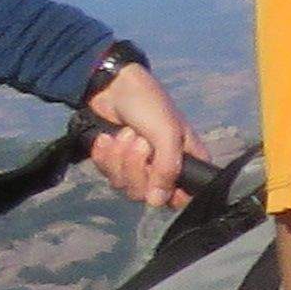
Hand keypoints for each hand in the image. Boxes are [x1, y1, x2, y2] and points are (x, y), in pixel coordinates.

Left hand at [81, 62, 194, 206]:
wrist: (113, 87)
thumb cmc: (149, 104)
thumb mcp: (166, 133)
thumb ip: (167, 168)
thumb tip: (157, 202)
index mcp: (186, 161)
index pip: (183, 196)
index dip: (169, 194)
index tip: (157, 179)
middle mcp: (163, 168)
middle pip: (146, 194)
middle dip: (135, 166)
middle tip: (138, 141)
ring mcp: (138, 167)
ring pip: (124, 185)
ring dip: (119, 157)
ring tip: (123, 133)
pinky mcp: (116, 163)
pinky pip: (107, 175)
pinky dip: (104, 155)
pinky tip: (107, 138)